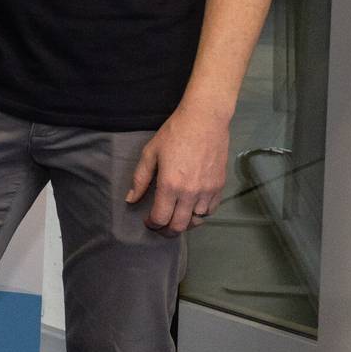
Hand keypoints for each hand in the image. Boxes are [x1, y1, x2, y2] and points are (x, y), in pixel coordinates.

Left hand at [125, 102, 229, 234]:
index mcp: (170, 185)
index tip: (147, 221)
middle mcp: (190, 193)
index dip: (152, 223)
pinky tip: (191, 208)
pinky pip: (210, 210)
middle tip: (160, 225)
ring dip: (184, 222)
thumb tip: (131, 199)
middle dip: (166, 230)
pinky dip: (200, 214)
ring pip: (196, 221)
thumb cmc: (174, 134)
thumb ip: (140, 179)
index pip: (160, 218)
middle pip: (179, 226)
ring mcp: (208, 191)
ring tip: (175, 216)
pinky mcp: (219, 186)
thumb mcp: (150, 153)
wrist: (204, 121)